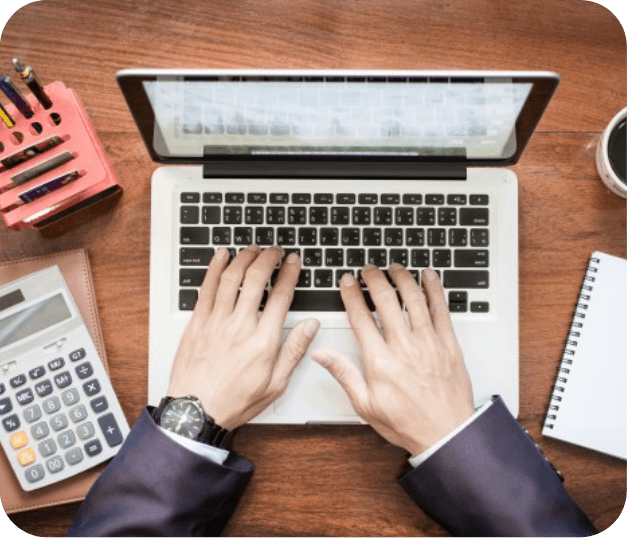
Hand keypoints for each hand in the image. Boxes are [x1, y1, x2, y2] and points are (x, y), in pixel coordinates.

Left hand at [168, 245, 319, 429]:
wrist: (195, 412)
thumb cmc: (233, 401)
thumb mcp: (275, 384)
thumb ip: (294, 351)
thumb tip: (310, 327)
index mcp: (263, 341)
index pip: (280, 295)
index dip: (289, 273)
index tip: (293, 261)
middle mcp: (239, 325)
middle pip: (256, 278)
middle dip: (268, 258)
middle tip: (275, 250)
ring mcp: (216, 321)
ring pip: (232, 277)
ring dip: (244, 257)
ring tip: (253, 249)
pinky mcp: (197, 322)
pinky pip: (207, 287)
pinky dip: (215, 267)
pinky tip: (221, 256)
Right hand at [312, 264, 473, 455]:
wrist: (447, 434)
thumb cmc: (407, 423)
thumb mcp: (366, 405)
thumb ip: (344, 374)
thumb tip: (322, 355)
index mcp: (380, 361)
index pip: (361, 317)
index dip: (351, 294)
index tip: (347, 282)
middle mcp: (404, 347)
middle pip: (386, 301)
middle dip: (374, 279)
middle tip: (368, 269)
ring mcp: (428, 343)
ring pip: (413, 299)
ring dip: (401, 278)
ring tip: (393, 267)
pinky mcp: (448, 344)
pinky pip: (441, 309)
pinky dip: (434, 289)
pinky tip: (428, 276)